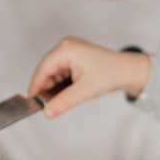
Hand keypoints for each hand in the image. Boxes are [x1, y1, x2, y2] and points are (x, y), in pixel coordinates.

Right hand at [27, 37, 150, 117]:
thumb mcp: (85, 90)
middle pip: (46, 71)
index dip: (36, 86)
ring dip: (55, 89)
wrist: (128, 71)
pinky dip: (62, 86)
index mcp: (66, 49)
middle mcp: (66, 47)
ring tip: (65, 100)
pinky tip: (69, 94)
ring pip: (53, 74)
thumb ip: (64, 102)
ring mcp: (70, 52)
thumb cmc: (111, 74)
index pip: (43, 69)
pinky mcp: (74, 59)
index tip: (31, 103)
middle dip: (47, 89)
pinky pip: (61, 74)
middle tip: (48, 107)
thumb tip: (47, 112)